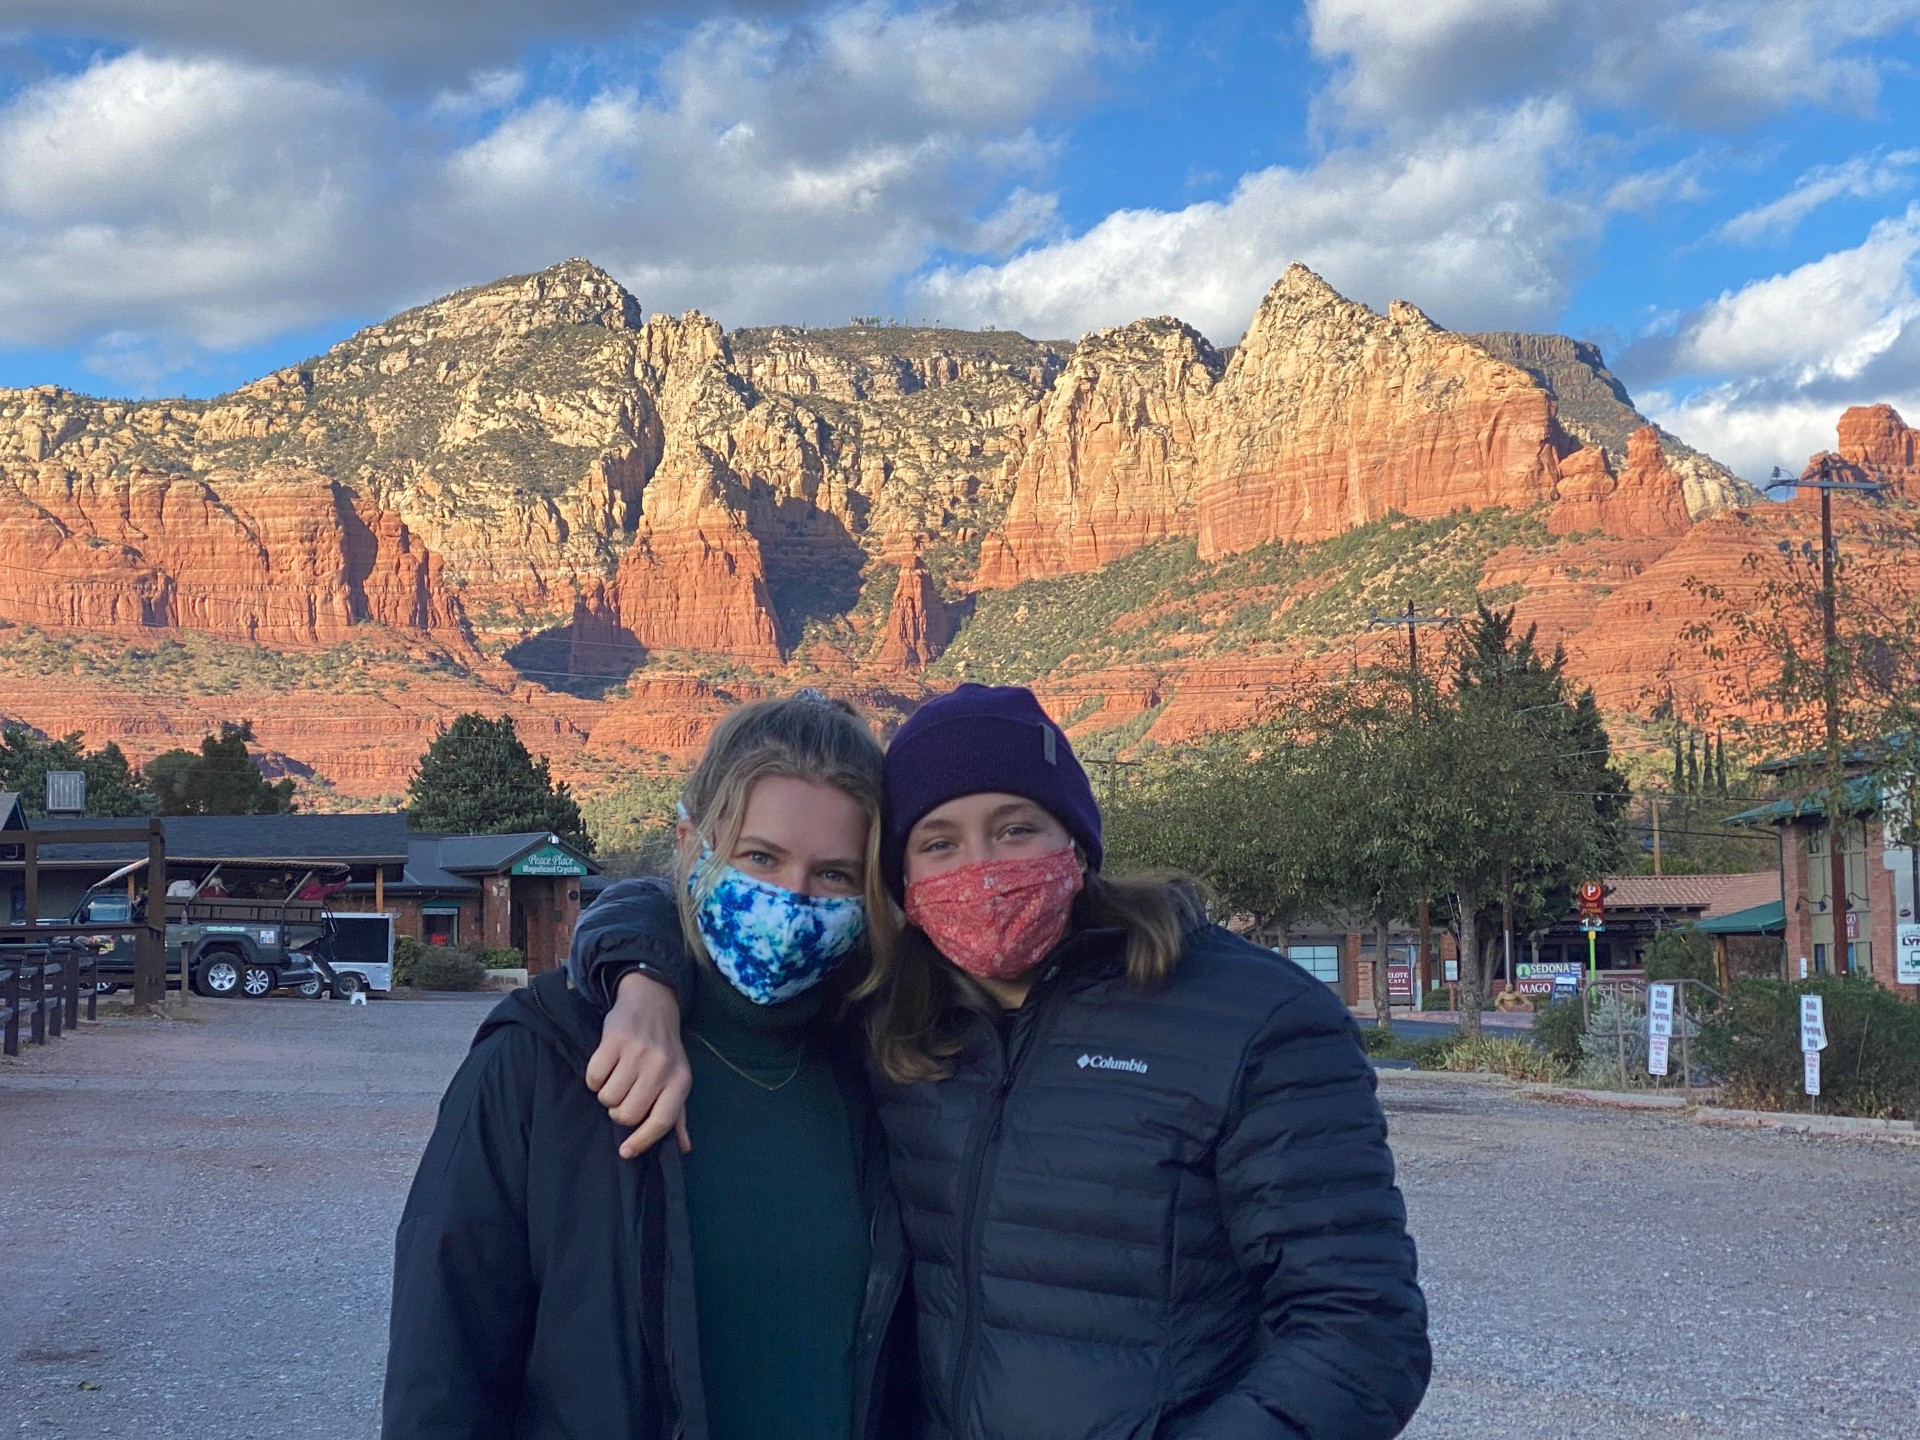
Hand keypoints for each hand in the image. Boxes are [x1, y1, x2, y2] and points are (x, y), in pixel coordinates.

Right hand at [587, 971, 691, 1158]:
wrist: (652, 1003)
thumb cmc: (664, 1049)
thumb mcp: (677, 1079)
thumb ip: (678, 1115)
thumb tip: (683, 1148)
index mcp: (680, 1081)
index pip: (661, 1122)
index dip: (642, 1141)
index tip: (625, 1151)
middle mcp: (662, 1068)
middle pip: (628, 1114)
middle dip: (619, 1111)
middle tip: (623, 1095)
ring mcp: (638, 1053)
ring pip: (608, 1098)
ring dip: (606, 1093)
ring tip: (616, 1077)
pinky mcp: (615, 1040)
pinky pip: (593, 1077)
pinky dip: (594, 1077)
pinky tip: (606, 1065)